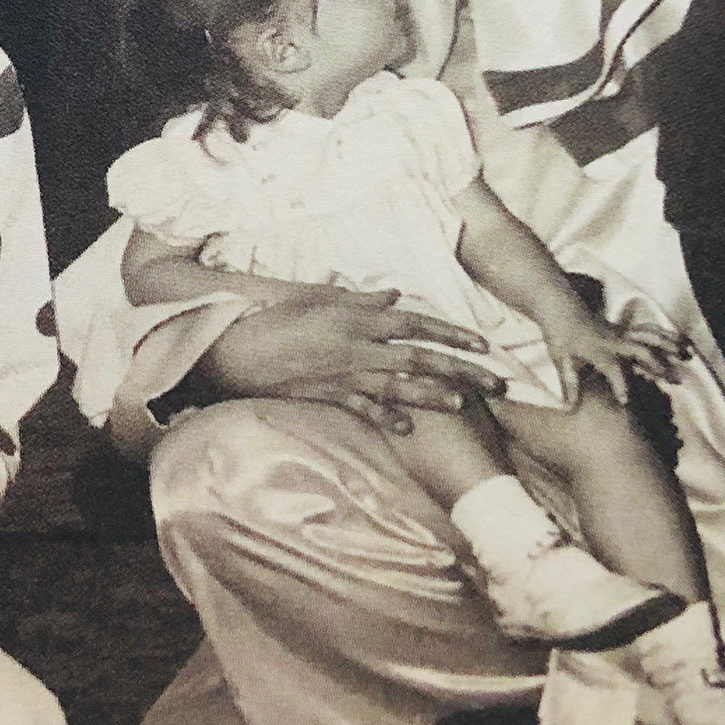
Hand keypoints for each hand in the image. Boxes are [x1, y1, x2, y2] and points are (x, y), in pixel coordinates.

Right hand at [203, 288, 504, 436]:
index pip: (414, 323)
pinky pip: (363, 409)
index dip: (451, 332)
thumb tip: (395, 296)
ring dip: (433, 396)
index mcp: (354, 317)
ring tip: (463, 404)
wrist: (231, 348)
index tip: (482, 343)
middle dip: (459, 369)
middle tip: (494, 382)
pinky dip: (386, 418)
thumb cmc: (270, 315)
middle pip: (418, 358)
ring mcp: (341, 375)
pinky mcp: (325, 396)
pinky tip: (409, 429)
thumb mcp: (314, 296)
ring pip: (398, 387)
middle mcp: (354, 347)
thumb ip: (357, 298)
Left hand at [540, 309, 680, 407]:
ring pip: (649, 337)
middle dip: (659, 365)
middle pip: (641, 351)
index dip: (620, 386)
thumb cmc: (559, 335)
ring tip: (688, 354)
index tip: (627, 403)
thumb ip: (569, 382)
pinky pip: (649, 330)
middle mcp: (615, 342)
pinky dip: (666, 335)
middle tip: (675, 380)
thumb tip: (570, 407)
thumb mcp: (561, 359)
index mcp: (599, 351)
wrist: (560, 306)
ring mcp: (622, 334)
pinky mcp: (625, 330)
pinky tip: (682, 341)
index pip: (613, 370)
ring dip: (669, 345)